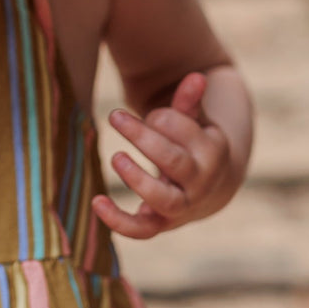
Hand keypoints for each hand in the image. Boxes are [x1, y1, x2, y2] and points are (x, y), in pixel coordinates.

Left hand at [91, 72, 234, 238]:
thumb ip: (189, 101)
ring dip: (138, 179)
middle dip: (144, 138)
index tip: (150, 113)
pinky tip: (96, 202)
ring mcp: (183, 207)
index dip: (163, 119)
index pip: (186, 132)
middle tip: (115, 116)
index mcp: (212, 152)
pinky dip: (119, 221)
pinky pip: (142, 230)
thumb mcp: (194, 121)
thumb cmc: (194, 144)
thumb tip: (196, 77)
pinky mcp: (162, 223)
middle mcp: (201, 183)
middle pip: (175, 162)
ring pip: (164, 199)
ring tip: (115, 156)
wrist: (210, 188)